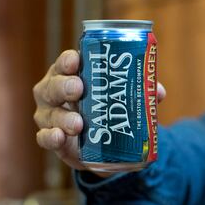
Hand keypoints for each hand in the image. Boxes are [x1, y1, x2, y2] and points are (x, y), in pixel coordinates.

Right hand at [33, 49, 166, 171]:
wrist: (103, 144)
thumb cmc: (108, 107)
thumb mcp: (124, 98)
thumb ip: (142, 93)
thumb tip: (158, 92)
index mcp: (71, 75)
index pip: (66, 63)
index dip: (68, 60)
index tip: (76, 60)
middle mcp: (55, 92)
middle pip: (53, 85)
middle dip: (64, 86)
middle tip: (79, 89)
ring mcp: (50, 116)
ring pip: (50, 113)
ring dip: (63, 117)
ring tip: (78, 123)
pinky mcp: (53, 139)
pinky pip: (46, 138)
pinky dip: (51, 137)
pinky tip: (60, 136)